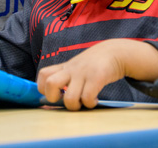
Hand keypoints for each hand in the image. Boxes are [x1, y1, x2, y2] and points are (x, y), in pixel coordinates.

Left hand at [37, 39, 157, 110]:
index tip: (55, 94)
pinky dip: (90, 104)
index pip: (43, 75)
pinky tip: (94, 100)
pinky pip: (87, 98)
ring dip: (74, 105)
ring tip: (82, 102)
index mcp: (64, 67)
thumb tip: (55, 96)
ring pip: (69, 97)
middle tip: (64, 98)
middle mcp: (71, 69)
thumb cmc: (93, 64)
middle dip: (53, 98)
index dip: (43, 88)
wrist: (114, 52)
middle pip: (50, 84)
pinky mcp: (97, 77)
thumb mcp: (76, 66)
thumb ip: (65, 76)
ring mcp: (83, 73)